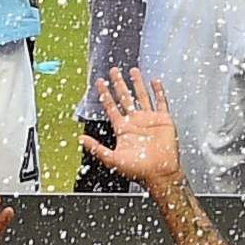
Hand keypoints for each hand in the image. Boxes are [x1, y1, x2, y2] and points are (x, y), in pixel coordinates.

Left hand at [77, 67, 180, 187]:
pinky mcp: (163, 120)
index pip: (111, 107)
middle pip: (125, 98)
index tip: (100, 83)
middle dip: (118, 84)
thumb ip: (96, 148)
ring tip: (133, 71)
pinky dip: (158, 91)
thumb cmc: (138, 170)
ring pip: (142, 96)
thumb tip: (80, 139)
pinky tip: (155, 81)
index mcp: (123, 129)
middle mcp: (135, 122)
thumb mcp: (112, 159)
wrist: (160, 174)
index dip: (105, 95)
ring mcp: (149, 120)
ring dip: (137, 83)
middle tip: (113, 71)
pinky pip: (161, 102)